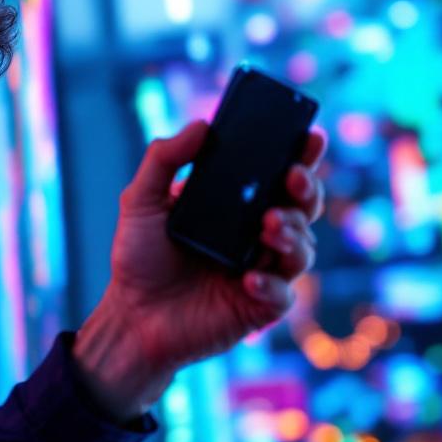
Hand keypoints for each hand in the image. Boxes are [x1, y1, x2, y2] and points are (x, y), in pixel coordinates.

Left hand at [72, 120, 326, 420]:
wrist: (131, 316)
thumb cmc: (138, 258)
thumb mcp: (140, 201)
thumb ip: (163, 160)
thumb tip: (201, 125)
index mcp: (237, 208)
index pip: (278, 177)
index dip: (301, 156)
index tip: (310, 136)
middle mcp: (256, 236)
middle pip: (302, 208)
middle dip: (306, 190)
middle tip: (291, 178)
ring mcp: (262, 271)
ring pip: (302, 249)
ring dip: (292, 233)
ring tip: (269, 226)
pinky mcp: (259, 307)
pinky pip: (283, 294)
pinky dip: (271, 284)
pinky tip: (249, 278)